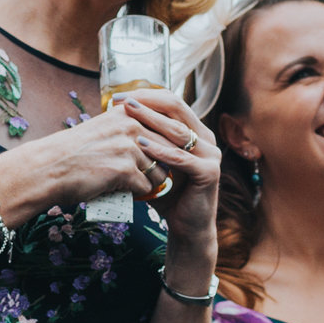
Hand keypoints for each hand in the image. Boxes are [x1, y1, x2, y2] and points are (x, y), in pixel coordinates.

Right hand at [19, 97, 189, 211]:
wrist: (48, 168)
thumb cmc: (73, 152)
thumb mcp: (103, 128)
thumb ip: (127, 128)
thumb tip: (153, 140)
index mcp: (127, 112)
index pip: (166, 127)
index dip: (168, 146)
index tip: (164, 157)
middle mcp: (130, 125)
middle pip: (168, 149)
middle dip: (163, 166)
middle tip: (152, 177)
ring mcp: (128, 147)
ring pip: (159, 171)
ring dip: (150, 182)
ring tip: (135, 185)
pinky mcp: (124, 169)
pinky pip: (146, 187)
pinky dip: (138, 194)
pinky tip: (125, 192)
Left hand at [118, 90, 220, 246]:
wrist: (187, 227)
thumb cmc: (168, 194)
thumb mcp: (154, 162)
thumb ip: (144, 141)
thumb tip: (112, 120)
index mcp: (195, 132)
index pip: (171, 103)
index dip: (146, 96)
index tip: (118, 97)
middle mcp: (206, 139)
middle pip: (177, 109)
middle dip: (147, 102)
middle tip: (121, 100)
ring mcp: (211, 155)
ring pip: (178, 131)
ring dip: (151, 120)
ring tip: (129, 113)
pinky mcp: (209, 172)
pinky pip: (182, 158)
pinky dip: (161, 150)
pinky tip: (141, 144)